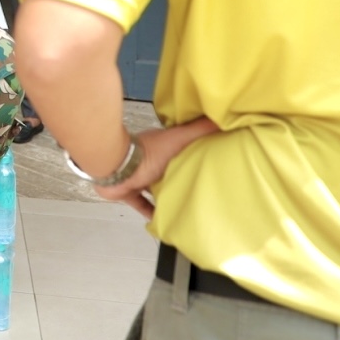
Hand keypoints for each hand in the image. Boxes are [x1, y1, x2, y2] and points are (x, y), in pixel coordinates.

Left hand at [96, 118, 220, 217]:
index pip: (181, 151)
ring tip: (187, 207)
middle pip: (169, 171)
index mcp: (162, 148)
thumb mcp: (179, 137)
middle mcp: (150, 162)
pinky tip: (165, 221)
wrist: (116, 166)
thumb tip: (223, 118)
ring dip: (167, 196)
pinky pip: (142, 205)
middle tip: (201, 191)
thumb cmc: (149, 152)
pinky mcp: (128, 193)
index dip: (193, 156)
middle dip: (181, 178)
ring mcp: (138, 178)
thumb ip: (199, 129)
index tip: (209, 164)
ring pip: (156, 189)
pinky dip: (151, 213)